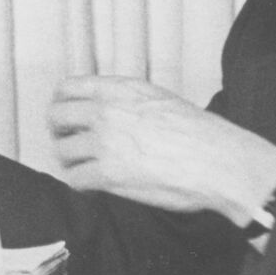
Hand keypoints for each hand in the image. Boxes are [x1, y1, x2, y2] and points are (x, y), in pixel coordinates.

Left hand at [48, 76, 275, 223]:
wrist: (220, 161)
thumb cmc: (201, 134)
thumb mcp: (161, 100)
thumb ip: (129, 102)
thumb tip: (111, 113)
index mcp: (121, 90)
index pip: (68, 87)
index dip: (61, 104)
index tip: (65, 117)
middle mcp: (107, 111)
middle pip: (55, 117)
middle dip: (59, 133)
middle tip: (69, 145)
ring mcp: (104, 142)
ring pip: (62, 151)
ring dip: (71, 162)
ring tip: (86, 169)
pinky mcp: (107, 173)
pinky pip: (75, 180)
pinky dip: (82, 186)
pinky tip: (94, 187)